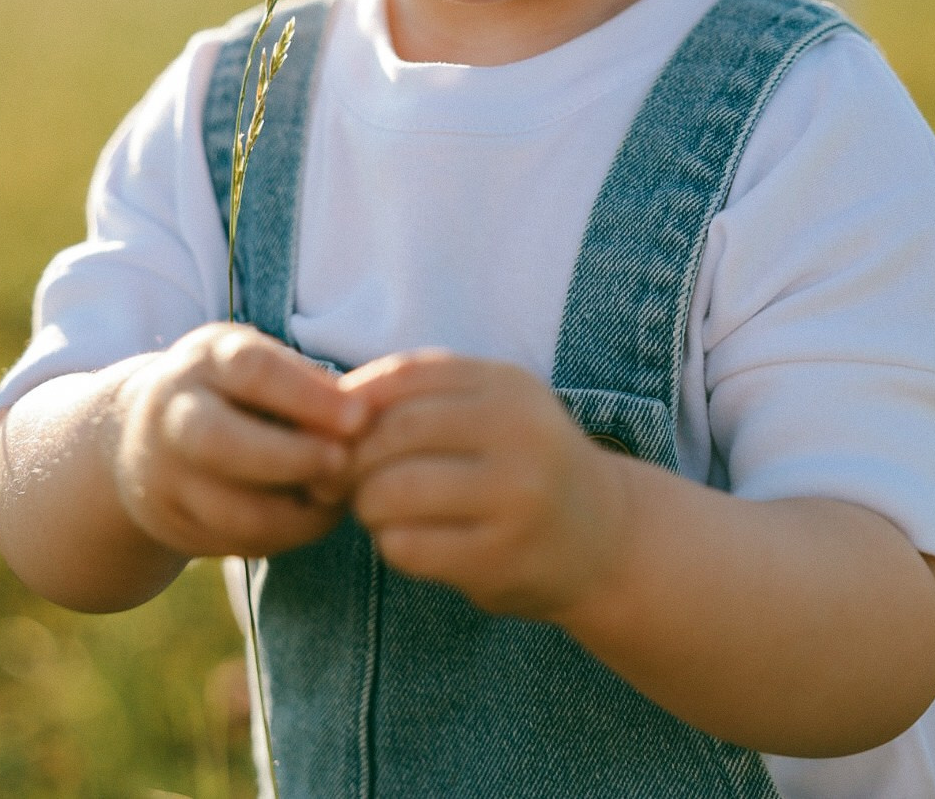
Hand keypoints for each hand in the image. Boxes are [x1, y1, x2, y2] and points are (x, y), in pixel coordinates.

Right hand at [112, 323, 367, 559]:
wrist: (143, 436)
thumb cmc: (233, 392)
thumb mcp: (263, 366)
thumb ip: (313, 385)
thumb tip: (376, 408)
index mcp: (206, 360)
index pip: (253, 370)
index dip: (308, 396)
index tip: (359, 417)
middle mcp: (174, 414)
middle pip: (220, 442)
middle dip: (290, 459)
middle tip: (343, 465)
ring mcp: (164, 474)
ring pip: (229, 509)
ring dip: (295, 514)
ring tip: (337, 499)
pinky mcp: (171, 523)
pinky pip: (235, 541)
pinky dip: (282, 536)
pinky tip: (311, 518)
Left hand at [343, 350, 622, 619]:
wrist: (604, 538)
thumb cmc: (523, 463)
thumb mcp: (490, 407)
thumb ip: (421, 396)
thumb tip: (330, 405)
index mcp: (507, 384)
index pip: (403, 376)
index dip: (356, 402)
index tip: (343, 430)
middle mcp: (517, 433)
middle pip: (394, 433)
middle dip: (355, 458)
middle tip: (348, 478)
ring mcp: (513, 497)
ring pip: (394, 491)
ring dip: (367, 504)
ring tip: (376, 509)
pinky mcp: (500, 558)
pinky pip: (409, 546)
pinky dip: (389, 544)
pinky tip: (405, 541)